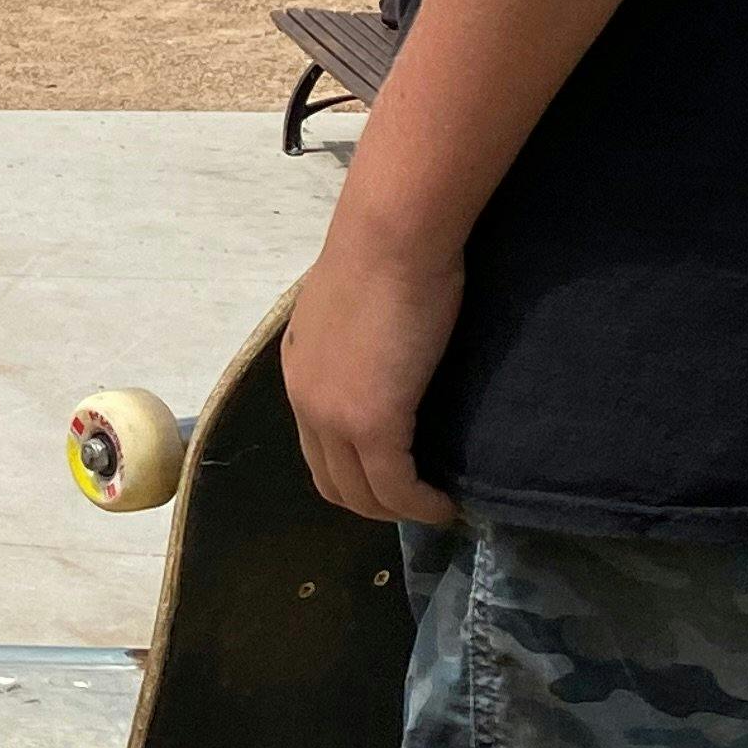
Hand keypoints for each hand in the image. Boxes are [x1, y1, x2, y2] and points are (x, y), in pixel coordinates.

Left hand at [284, 229, 464, 525]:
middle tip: (420, 499)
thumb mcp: (352, 307)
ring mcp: (333, 417)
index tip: (398, 474)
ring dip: (401, 510)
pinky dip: (423, 504)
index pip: (317, 446)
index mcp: (299, 371)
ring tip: (438, 504)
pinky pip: (397, 488)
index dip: (355, 471)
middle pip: (333, 482)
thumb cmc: (383, 254)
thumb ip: (356, 341)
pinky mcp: (370, 425)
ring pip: (362, 494)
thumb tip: (386, 356)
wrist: (391, 237)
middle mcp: (305, 401)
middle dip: (376, 502)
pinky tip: (448, 502)